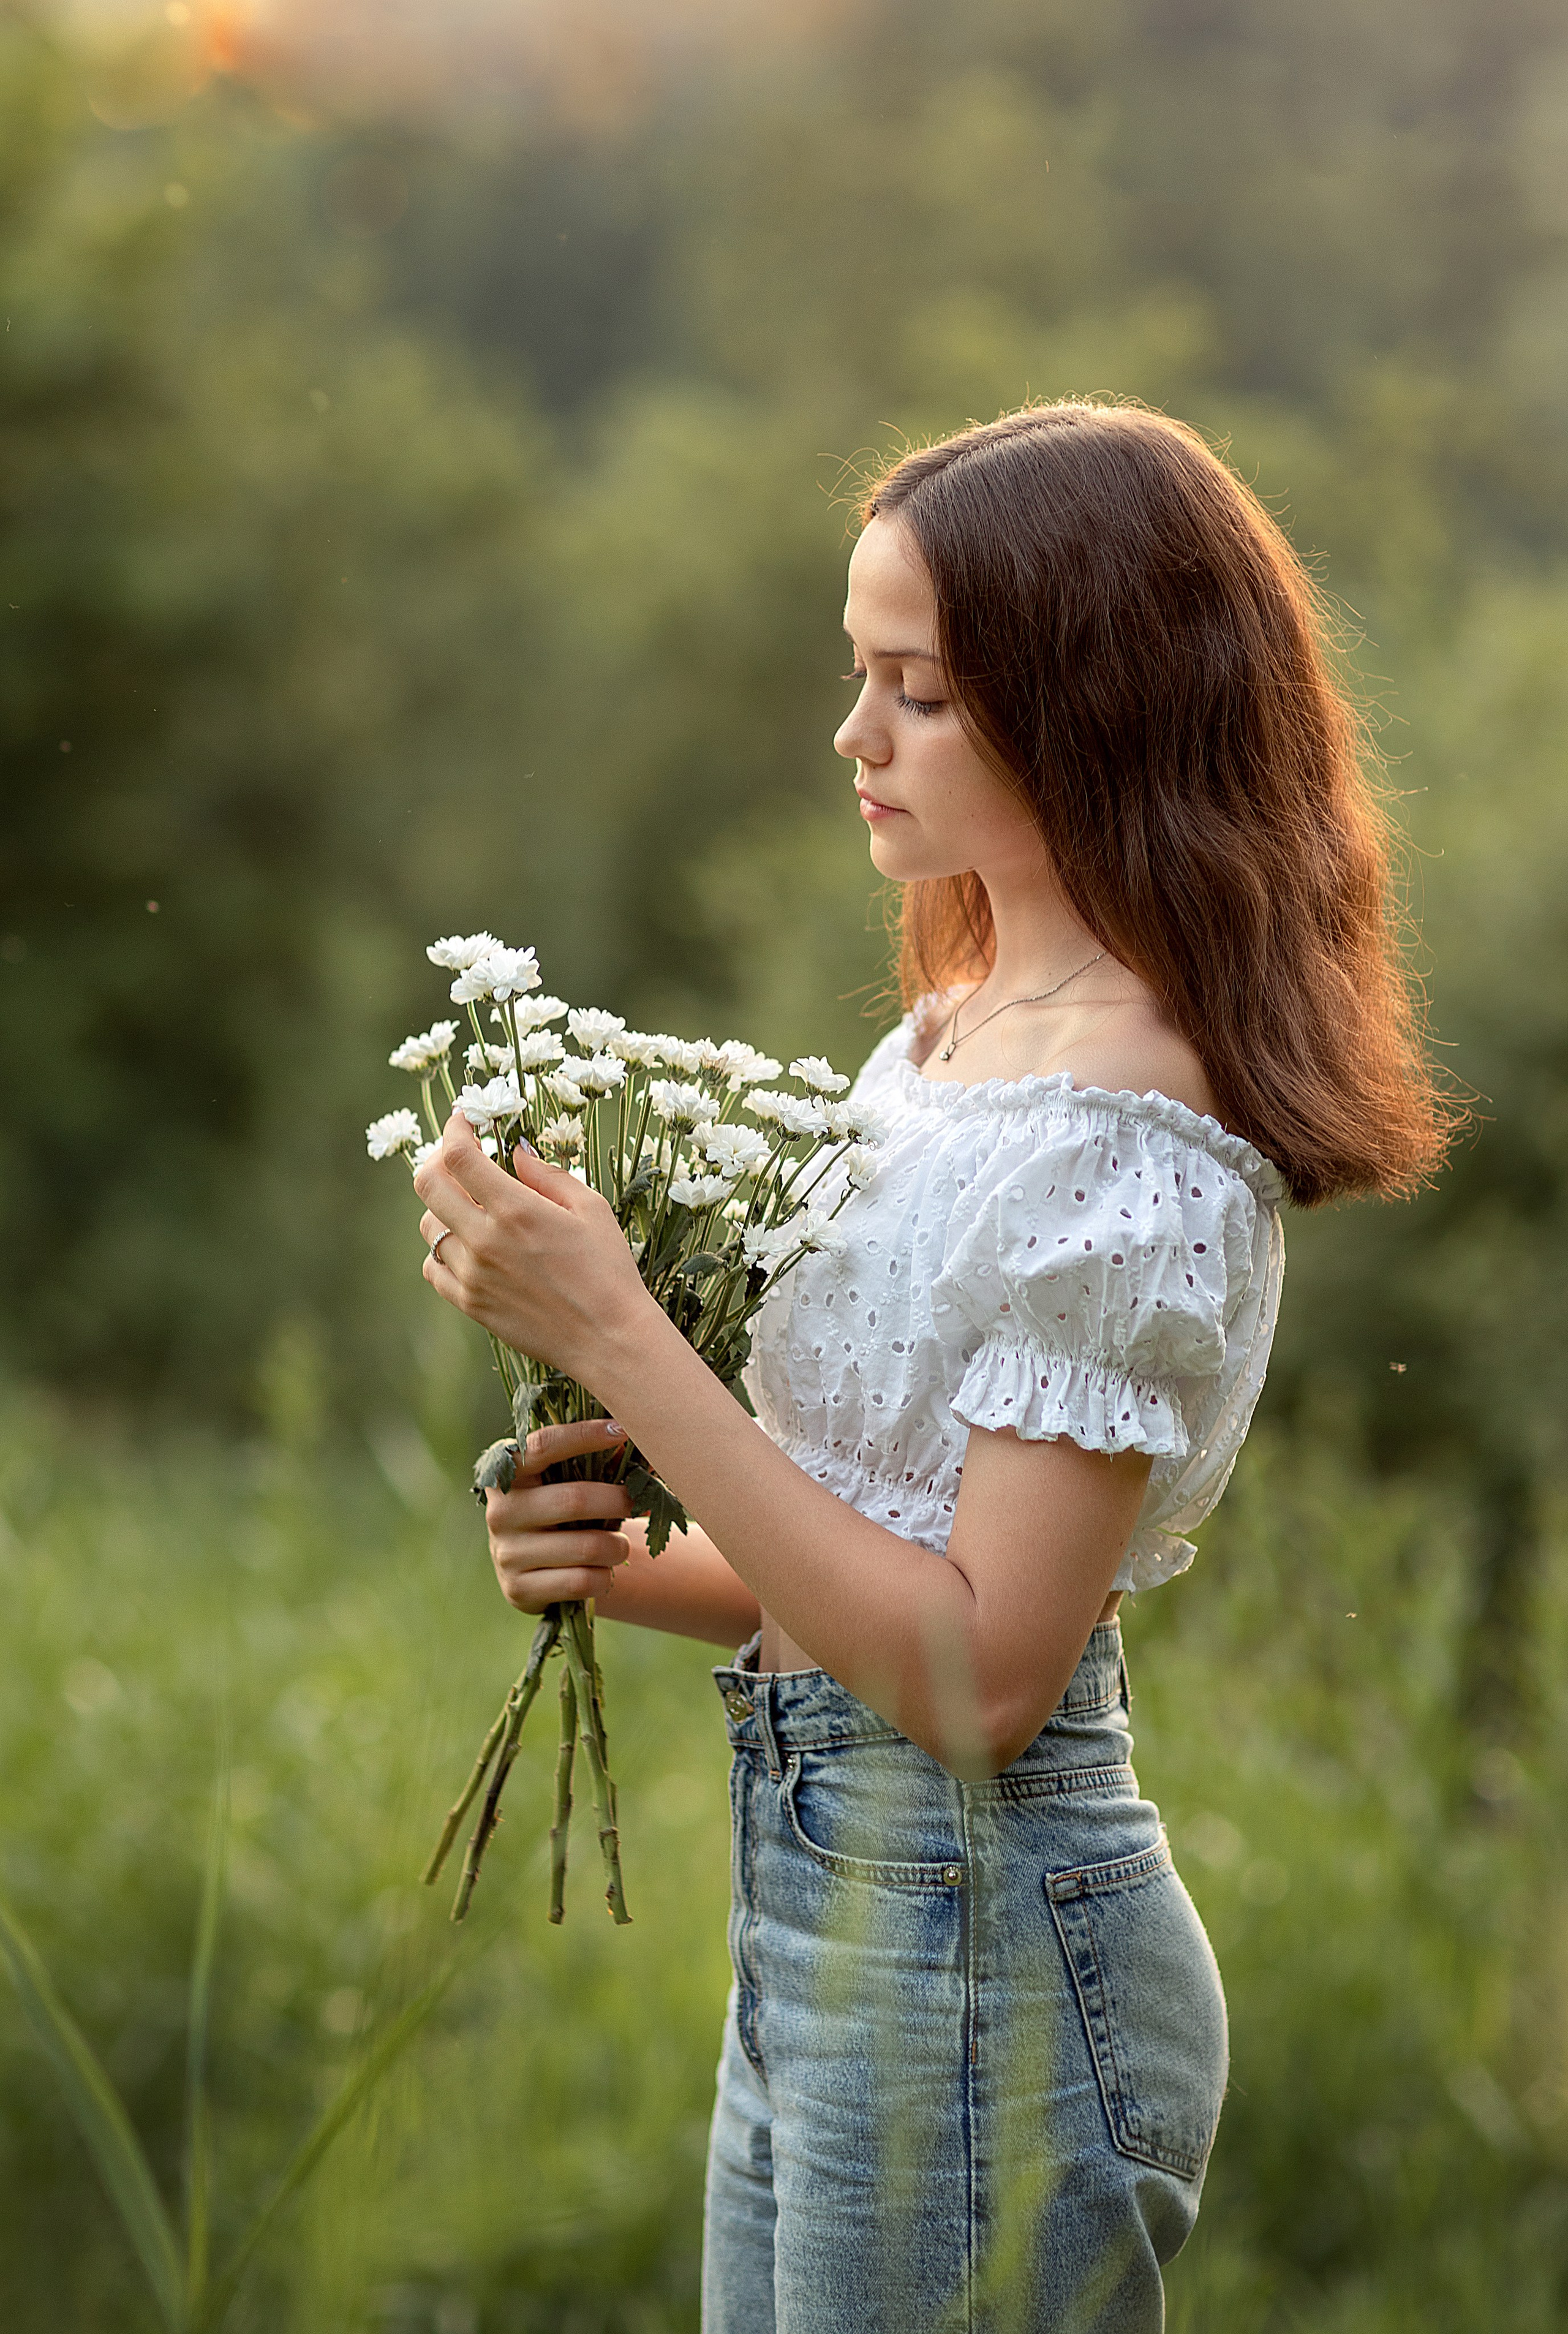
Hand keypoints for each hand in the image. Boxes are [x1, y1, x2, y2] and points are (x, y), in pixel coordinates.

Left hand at [414, 1110, 651, 1377]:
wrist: (608, 1338)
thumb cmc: (608, 1270)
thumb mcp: (591, 1209)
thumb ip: (547, 1174)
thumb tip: (514, 1151)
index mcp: (516, 1210)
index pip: (459, 1156)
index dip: (454, 1128)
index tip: (465, 1120)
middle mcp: (485, 1241)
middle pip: (428, 1185)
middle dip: (438, 1160)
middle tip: (460, 1158)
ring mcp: (472, 1275)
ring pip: (429, 1227)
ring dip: (444, 1207)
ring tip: (473, 1206)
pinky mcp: (470, 1304)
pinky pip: (434, 1268)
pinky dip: (444, 1250)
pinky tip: (469, 1246)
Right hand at [484, 1418, 636, 1612]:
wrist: (532, 1571)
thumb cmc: (560, 1515)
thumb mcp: (570, 1484)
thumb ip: (599, 1465)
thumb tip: (643, 1453)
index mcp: (508, 1473)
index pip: (543, 1445)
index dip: (584, 1435)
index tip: (623, 1431)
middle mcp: (501, 1511)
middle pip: (574, 1500)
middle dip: (618, 1500)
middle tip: (639, 1502)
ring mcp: (506, 1553)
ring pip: (586, 1547)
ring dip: (618, 1546)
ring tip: (620, 1545)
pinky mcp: (519, 1589)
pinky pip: (581, 1581)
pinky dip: (604, 1576)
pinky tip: (602, 1572)